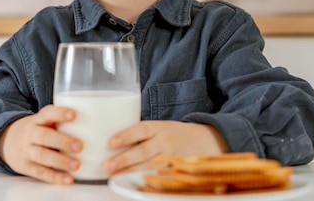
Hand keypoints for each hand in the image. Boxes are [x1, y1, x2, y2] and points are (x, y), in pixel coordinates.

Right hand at [0, 104, 82, 184]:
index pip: (47, 113)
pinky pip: (40, 172)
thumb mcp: (45, 121)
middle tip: (80, 146)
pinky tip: (68, 180)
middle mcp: (31, 133)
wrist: (7, 140)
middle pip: (44, 136)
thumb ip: (63, 122)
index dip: (60, 113)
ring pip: (42, 155)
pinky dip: (54, 177)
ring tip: (77, 165)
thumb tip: (100, 122)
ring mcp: (27, 150)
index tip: (74, 115)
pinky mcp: (25, 166)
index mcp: (39, 119)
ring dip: (60, 161)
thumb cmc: (38, 129)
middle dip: (62, 141)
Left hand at [103, 120, 227, 174]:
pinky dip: (147, 183)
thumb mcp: (159, 127)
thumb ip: (140, 134)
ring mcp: (171, 158)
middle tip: (108, 165)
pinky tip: (134, 186)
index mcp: (159, 128)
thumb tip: (109, 142)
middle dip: (125, 160)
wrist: (205, 141)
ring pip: (150, 167)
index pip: (141, 129)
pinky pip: (160, 179)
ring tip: (116, 177)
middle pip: (144, 151)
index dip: (127, 135)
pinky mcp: (176, 171)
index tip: (113, 142)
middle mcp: (165, 142)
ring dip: (131, 173)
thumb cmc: (172, 134)